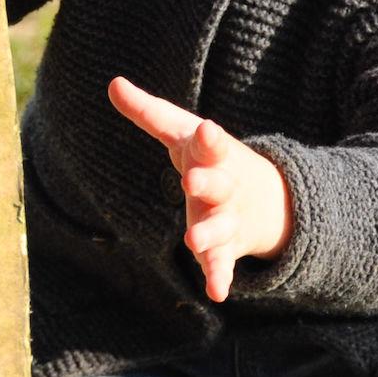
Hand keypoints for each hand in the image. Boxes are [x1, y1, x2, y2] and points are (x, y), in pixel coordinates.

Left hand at [107, 77, 293, 301]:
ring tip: (192, 243)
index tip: (207, 130)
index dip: (209, 139)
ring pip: (220, 227)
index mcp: (214, 155)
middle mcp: (224, 186)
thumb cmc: (208, 158)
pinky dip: (220, 277)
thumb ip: (148, 112)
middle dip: (208, 183)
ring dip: (208, 235)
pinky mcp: (226, 247)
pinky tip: (217, 293)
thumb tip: (113, 83)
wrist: (264, 198)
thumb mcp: (181, 133)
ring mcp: (228, 218)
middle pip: (218, 184)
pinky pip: (223, 264)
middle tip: (191, 181)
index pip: (211, 144)